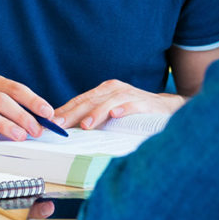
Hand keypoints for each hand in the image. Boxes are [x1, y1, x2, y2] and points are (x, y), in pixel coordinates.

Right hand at [0, 73, 53, 143]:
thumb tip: (54, 121)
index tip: (48, 113)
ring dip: (4, 124)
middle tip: (35, 131)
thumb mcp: (5, 108)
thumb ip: (26, 112)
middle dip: (21, 116)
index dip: (33, 100)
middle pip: (0, 100)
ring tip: (19, 136)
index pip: (15, 88)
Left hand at [54, 79, 184, 129]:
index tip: (50, 122)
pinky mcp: (145, 103)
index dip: (65, 110)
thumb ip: (94, 118)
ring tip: (85, 125)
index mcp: (104, 91)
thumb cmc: (136, 112)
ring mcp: (130, 95)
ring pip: (109, 102)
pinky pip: (132, 105)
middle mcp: (114, 90)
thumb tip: (69, 129)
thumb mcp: (111, 112)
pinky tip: (115, 116)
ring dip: (96, 113)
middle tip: (59, 124)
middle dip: (73, 112)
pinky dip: (123, 110)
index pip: (80, 100)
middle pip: (90, 100)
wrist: (168, 108)